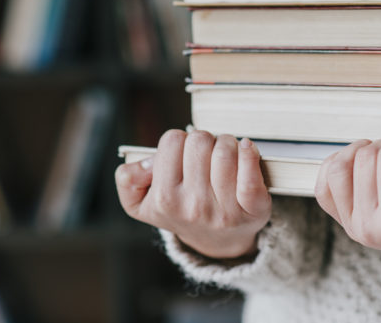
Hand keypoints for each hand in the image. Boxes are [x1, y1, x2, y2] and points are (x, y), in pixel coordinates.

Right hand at [115, 130, 271, 258]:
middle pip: (199, 141)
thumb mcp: (140, 201)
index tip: (184, 155)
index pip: (172, 140)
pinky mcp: (253, 209)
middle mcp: (193, 206)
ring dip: (227, 143)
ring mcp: (224, 209)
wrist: (218, 240)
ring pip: (225, 150)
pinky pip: (252, 175)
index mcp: (164, 199)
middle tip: (206, 155)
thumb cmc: (181, 210)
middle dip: (204, 140)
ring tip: (224, 155)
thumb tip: (147, 163)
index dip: (179, 141)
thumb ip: (127, 179)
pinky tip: (246, 147)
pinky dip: (250, 154)